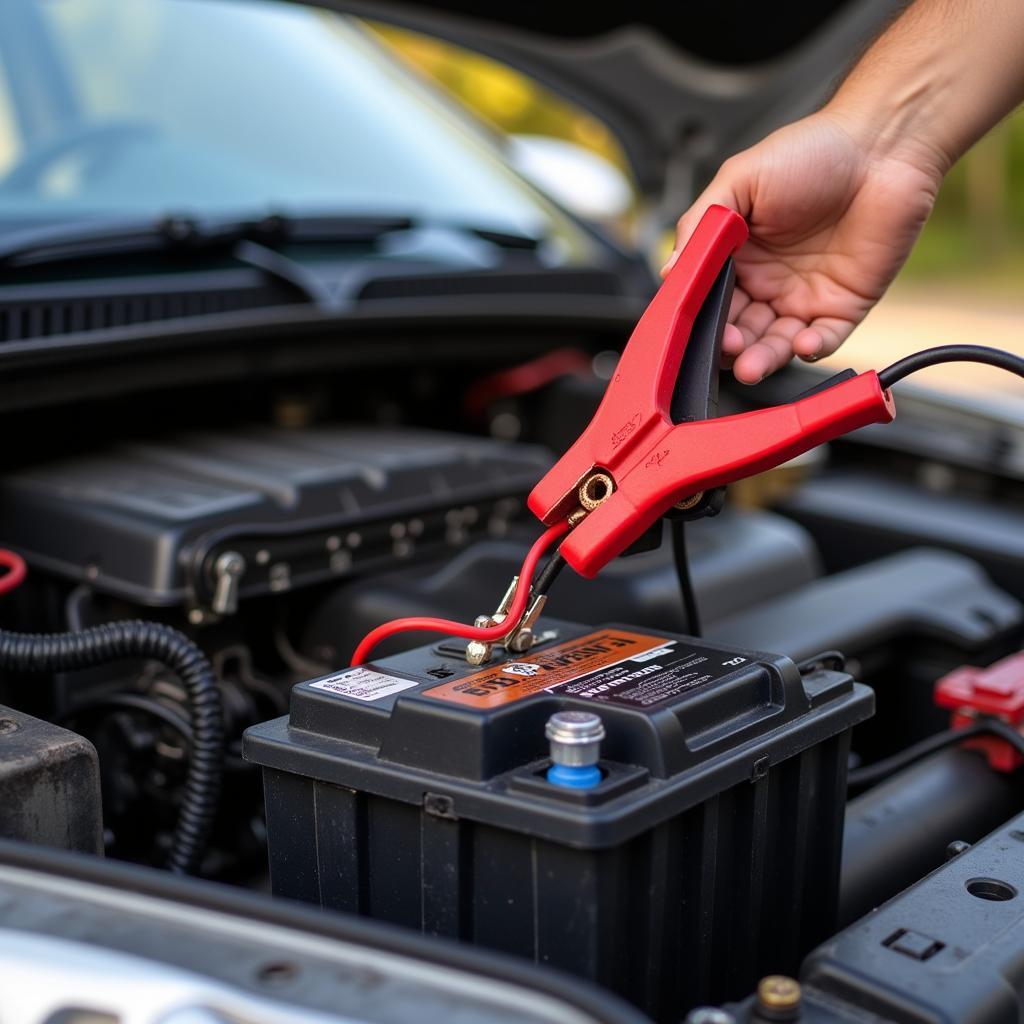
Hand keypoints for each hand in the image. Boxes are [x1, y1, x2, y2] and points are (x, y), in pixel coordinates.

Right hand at [663, 110, 944, 382]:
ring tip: (752, 366)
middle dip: (729, 348)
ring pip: (775, 344)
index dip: (702, 320)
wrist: (883, 143)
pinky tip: (802, 343)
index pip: (710, 302)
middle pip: (738, 331)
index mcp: (738, 255)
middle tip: (728, 348)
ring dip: (761, 360)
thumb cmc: (813, 150)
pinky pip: (823, 341)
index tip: (696, 329)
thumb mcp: (739, 179)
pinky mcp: (844, 305)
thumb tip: (669, 270)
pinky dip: (810, 350)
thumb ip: (701, 225)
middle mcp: (768, 282)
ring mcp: (804, 296)